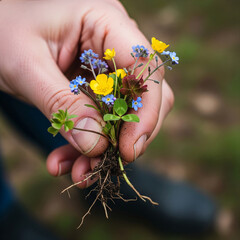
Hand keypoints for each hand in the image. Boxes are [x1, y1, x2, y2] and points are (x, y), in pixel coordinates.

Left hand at [0, 0, 173, 187]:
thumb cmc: (3, 31)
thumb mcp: (26, 67)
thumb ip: (63, 104)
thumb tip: (97, 145)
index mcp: (105, 22)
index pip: (146, 69)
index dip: (145, 112)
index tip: (128, 150)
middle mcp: (116, 44)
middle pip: (145, 96)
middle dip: (126, 137)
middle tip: (101, 165)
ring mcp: (109, 67)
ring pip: (126, 114)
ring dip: (105, 148)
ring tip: (78, 172)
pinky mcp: (98, 86)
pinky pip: (105, 119)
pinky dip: (89, 144)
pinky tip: (66, 161)